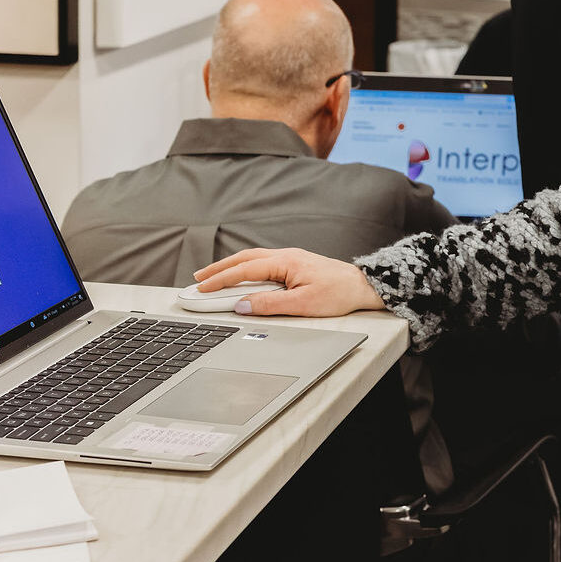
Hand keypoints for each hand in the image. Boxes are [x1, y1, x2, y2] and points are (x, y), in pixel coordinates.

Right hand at [191, 248, 385, 316]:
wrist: (363, 286)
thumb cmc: (338, 294)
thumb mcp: (302, 304)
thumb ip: (269, 304)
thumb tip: (242, 305)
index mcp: (285, 262)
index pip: (243, 270)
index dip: (219, 280)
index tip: (201, 289)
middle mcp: (285, 256)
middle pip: (243, 259)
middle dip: (218, 269)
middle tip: (197, 279)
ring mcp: (291, 258)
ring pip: (252, 259)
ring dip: (230, 267)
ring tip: (212, 277)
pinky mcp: (295, 265)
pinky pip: (263, 263)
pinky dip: (245, 268)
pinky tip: (240, 276)